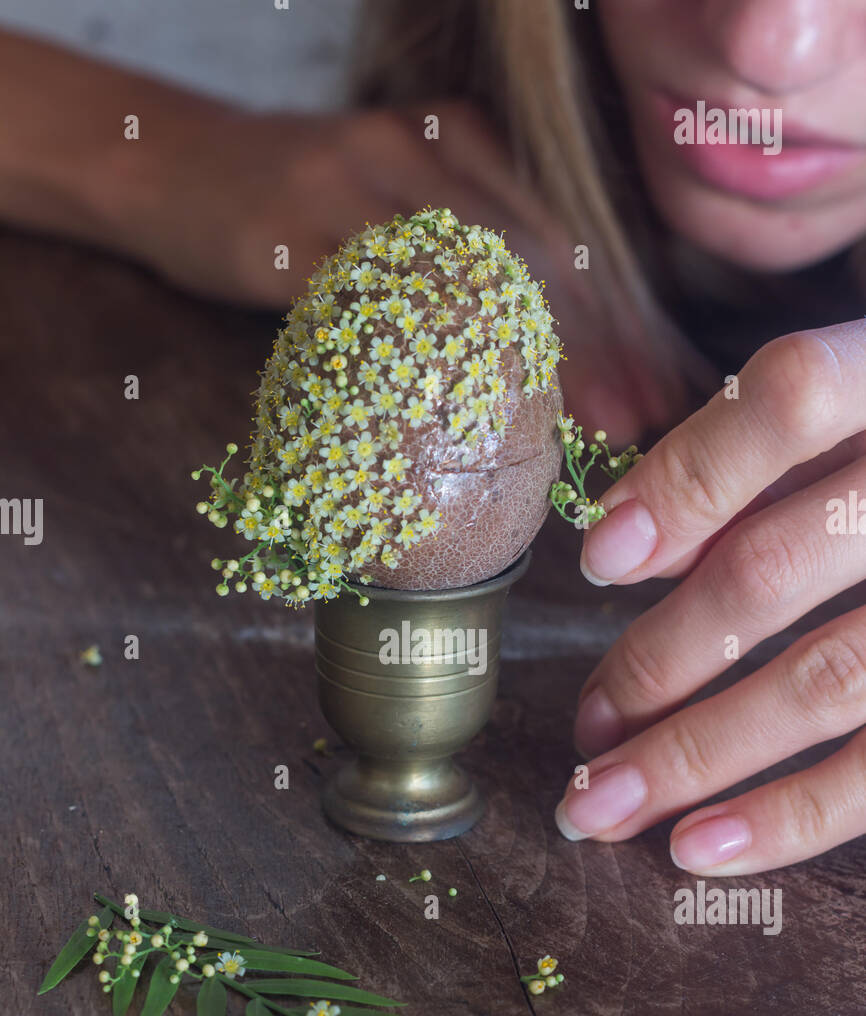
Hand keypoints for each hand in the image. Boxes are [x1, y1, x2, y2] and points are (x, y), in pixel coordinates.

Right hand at [117, 100, 664, 440]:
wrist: (168, 164)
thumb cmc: (296, 202)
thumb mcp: (389, 199)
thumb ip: (459, 251)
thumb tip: (540, 348)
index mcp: (448, 138)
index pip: (548, 232)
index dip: (607, 313)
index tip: (651, 381)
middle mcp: (408, 150)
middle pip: (522, 256)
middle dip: (589, 343)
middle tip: (633, 413)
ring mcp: (345, 188)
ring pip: (458, 281)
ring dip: (527, 361)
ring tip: (579, 422)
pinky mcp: (285, 237)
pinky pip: (369, 308)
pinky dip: (421, 364)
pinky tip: (459, 410)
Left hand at [556, 320, 865, 874]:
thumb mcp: (861, 421)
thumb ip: (765, 459)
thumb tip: (633, 553)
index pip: (794, 400)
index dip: (688, 479)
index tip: (600, 561)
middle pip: (778, 566)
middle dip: (657, 661)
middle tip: (582, 731)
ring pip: (824, 681)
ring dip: (694, 754)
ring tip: (601, 806)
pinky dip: (788, 818)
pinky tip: (699, 849)